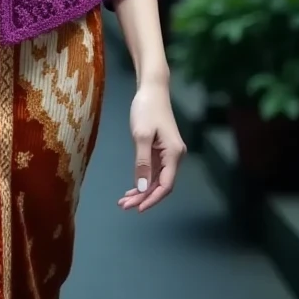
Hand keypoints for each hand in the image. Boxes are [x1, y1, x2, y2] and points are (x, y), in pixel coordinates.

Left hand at [118, 80, 186, 212]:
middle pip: (161, 184)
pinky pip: (153, 170)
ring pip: (156, 179)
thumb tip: (143, 188)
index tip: (137, 208)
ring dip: (142, 191)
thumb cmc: (147, 109)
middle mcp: (175, 156)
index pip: (166, 185)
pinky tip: (132, 188)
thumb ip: (143, 163)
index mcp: (174, 154)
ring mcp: (168, 153)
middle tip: (124, 205)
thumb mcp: (141, 136)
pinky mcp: (160, 149)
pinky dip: (143, 179)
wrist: (152, 89)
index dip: (152, 199)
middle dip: (144, 197)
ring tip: (124, 200)